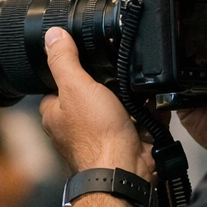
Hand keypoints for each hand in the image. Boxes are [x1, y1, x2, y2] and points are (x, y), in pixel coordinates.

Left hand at [39, 28, 151, 177]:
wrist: (124, 171)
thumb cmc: (95, 136)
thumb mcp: (75, 87)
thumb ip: (63, 60)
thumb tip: (52, 35)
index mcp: (56, 114)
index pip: (58, 84)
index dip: (73, 70)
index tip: (88, 58)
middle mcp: (76, 127)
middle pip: (92, 93)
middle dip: (108, 84)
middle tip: (119, 72)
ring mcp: (102, 135)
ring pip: (118, 106)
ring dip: (131, 97)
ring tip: (139, 86)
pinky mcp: (126, 142)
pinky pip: (140, 120)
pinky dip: (148, 112)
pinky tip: (154, 103)